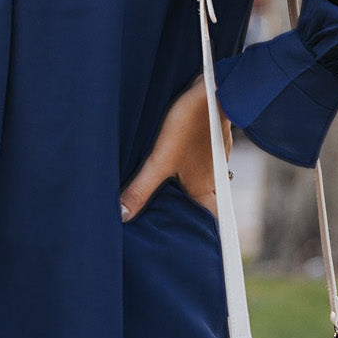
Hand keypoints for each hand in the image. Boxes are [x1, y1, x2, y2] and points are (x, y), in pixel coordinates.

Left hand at [119, 73, 231, 222]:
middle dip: (194, 212)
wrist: (212, 89)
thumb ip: (141, 189)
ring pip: (204, 179)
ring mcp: (215, 156)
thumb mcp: (160, 160)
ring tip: (172, 193)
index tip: (203, 247)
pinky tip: (177, 159)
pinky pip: (202, 159)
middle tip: (178, 222)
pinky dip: (191, 164)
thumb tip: (122, 216)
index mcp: (204, 187)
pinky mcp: (211, 138)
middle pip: (206, 201)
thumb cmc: (189, 125)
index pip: (213, 219)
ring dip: (191, 186)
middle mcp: (213, 175)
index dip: (208, 234)